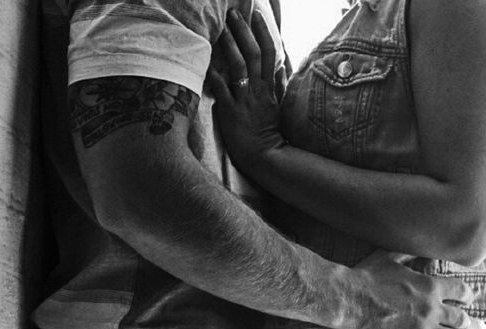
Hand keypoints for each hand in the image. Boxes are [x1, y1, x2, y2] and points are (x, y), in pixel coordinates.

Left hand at [207, 10, 287, 173]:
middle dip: (243, 31)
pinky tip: (205, 62)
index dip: (264, 32)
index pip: (269, 53)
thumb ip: (278, 86)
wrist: (265, 156)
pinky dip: (214, 74)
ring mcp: (245, 100)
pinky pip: (222, 89)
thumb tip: (280, 68)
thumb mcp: (278, 107)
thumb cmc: (270, 133)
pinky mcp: (231, 111)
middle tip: (233, 13)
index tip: (257, 15)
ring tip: (219, 28)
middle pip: (253, 53)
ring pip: (239, 66)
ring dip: (229, 45)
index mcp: (269, 87)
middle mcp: (258, 89)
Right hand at [338, 251, 474, 328]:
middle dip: (463, 322)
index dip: (467, 296)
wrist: (348, 301)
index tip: (467, 300)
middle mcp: (432, 309)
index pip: (461, 291)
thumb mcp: (388, 258)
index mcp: (429, 287)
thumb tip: (414, 248)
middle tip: (464, 326)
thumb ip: (406, 255)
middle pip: (460, 318)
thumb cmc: (365, 278)